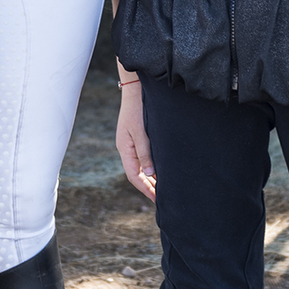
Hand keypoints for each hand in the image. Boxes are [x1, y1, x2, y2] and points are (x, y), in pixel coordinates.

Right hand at [115, 79, 155, 200]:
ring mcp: (131, 144)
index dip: (145, 189)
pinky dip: (151, 167)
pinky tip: (161, 171)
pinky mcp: (137, 138)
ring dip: (151, 179)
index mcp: (125, 149)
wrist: (136, 90)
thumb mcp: (142, 132)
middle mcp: (127, 149)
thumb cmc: (138, 109)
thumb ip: (146, 154)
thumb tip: (150, 175)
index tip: (157, 199)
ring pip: (140, 167)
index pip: (134, 176)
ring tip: (163, 189)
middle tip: (163, 199)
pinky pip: (143, 158)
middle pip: (137, 174)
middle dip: (149, 187)